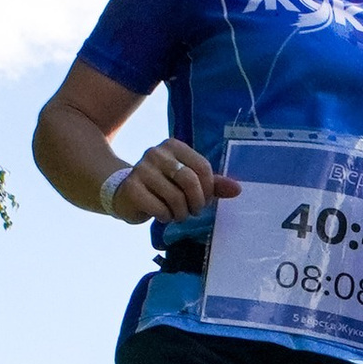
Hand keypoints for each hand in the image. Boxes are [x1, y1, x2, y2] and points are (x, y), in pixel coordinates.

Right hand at [108, 138, 235, 223]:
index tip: (205, 200)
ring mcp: (141, 169)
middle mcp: (156, 153)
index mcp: (174, 146)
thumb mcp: (188, 182)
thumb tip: (237, 189)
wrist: (124, 194)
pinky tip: (162, 215)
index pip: (202, 167)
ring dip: (181, 213)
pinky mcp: (132, 188)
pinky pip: (159, 208)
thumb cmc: (163, 187)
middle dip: (196, 202)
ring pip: (175, 197)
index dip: (208, 189)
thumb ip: (213, 184)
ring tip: (177, 214)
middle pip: (189, 181)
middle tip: (194, 211)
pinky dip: (165, 217)